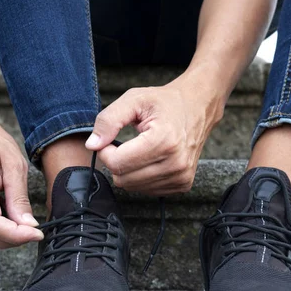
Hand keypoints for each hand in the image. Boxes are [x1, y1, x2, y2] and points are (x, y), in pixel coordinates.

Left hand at [85, 73, 224, 195]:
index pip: (118, 163)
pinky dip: (142, 177)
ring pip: (134, 187)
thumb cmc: (165, 102)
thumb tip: (92, 145)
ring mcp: (181, 176)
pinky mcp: (183, 184)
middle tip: (124, 144)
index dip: (105, 152)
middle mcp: (176, 163)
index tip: (109, 140)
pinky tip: (150, 159)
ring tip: (140, 149)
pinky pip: (148, 190)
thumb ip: (109, 120)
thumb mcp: (134, 100)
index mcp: (163, 141)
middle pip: (123, 179)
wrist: (198, 107)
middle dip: (116, 162)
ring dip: (129, 170)